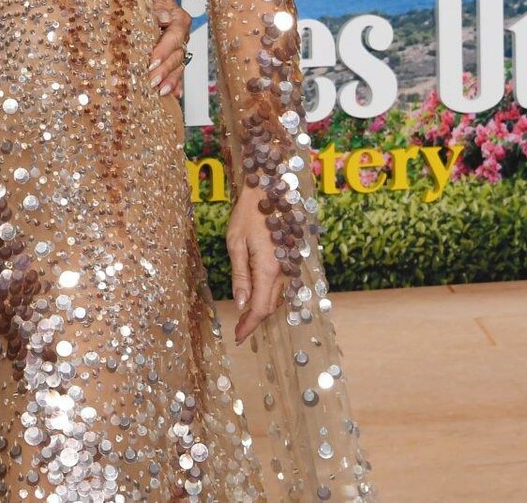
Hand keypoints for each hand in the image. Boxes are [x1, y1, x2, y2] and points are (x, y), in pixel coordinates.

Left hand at [145, 0, 190, 97]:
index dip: (165, 49)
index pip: (176, 34)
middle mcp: (181, 33)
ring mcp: (177, 46)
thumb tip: (164, 16)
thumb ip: (155, 4)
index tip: (152, 60)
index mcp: (177, 17)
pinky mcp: (171, 55)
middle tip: (152, 80)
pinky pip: (177, 71)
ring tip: (161, 91)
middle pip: (178, 53)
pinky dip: (175, 83)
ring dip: (170, 79)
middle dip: (165, 69)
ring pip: (178, 65)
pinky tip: (173, 94)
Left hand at [226, 186, 283, 342]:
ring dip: (263, 308)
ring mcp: (290, 264)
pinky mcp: (291, 258)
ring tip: (246, 316)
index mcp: (268, 268)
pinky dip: (270, 295)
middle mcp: (283, 270)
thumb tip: (241, 304)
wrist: (268, 189)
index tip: (238, 336)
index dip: (249, 325)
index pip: (259, 308)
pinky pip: (282, 284)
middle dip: (254, 320)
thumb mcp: (235, 244)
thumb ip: (240, 276)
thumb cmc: (247, 214)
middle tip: (239, 330)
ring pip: (278, 296)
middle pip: (270, 306)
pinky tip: (258, 295)